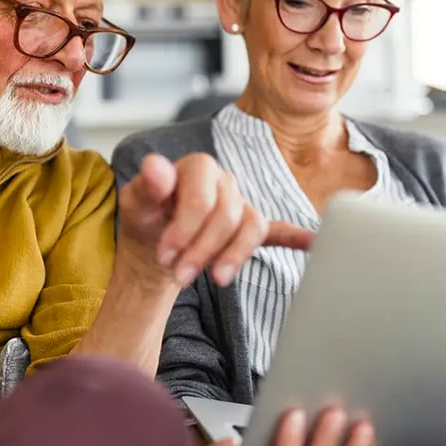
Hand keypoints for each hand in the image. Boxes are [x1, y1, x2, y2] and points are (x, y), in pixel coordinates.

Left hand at [117, 153, 313, 288]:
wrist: (155, 244)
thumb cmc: (146, 219)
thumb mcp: (135, 205)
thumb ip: (146, 186)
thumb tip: (155, 166)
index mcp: (197, 168)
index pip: (203, 196)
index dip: (186, 228)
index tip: (166, 255)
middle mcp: (224, 183)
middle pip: (227, 216)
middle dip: (203, 250)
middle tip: (179, 276)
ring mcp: (241, 205)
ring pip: (251, 227)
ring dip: (233, 256)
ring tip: (215, 279)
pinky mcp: (250, 229)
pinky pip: (278, 230)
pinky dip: (295, 236)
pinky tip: (311, 242)